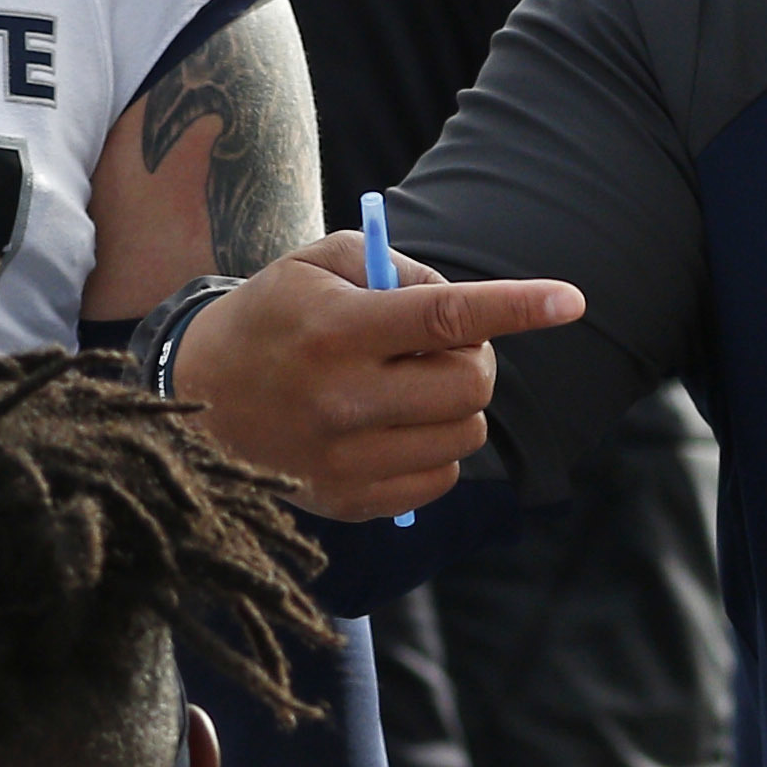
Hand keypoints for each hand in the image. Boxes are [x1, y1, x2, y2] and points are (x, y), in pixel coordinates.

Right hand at [170, 233, 584, 520]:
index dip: (516, 308)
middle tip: (441, 347)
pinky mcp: (348, 501)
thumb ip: (394, 269)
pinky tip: (394, 427)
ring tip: (408, 385)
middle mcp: (343, 399)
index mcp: (337, 330)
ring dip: (457, 406)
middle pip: (469, 385)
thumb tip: (463, 306)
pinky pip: (439, 478)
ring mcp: (345, 460)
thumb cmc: (270, 318)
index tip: (572, 300)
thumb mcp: (315, 265)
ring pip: (464, 436)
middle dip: (474, 359)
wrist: (195, 399)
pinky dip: (435, 448)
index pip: (445, 317)